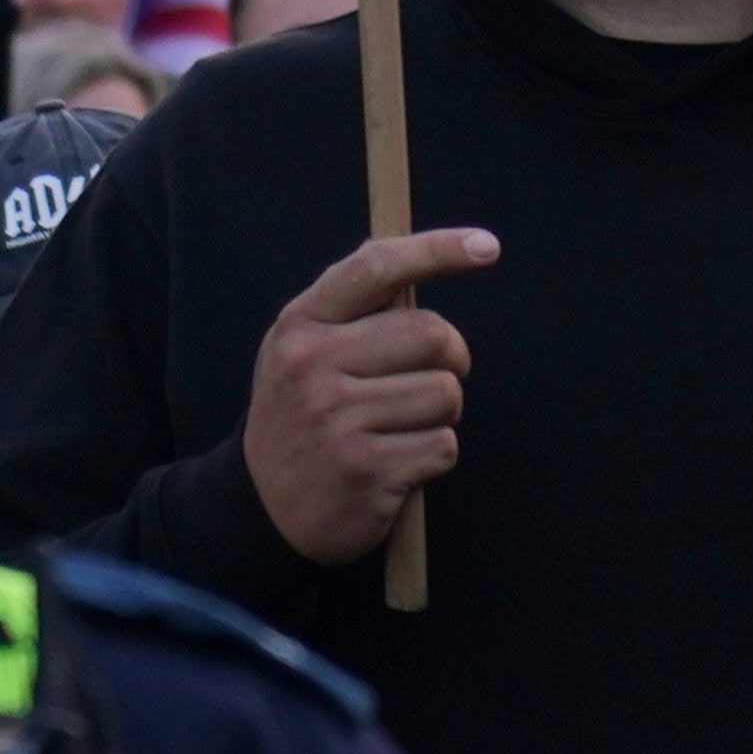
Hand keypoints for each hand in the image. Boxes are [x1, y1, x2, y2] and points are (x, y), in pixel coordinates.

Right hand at [246, 227, 496, 566]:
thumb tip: (404, 255)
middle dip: (449, 360)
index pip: (376, 268)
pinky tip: (397, 464)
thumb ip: (347, 307)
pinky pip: (442, 446)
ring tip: (399, 428)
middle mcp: (313, 365)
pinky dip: (432, 456)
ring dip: (440, 416)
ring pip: (446, 395)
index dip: (438, 250)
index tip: (487, 246)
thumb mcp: (299, 350)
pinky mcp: (365, 469)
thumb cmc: (300, 415)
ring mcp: (337, 419)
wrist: (265, 507)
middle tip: (428, 379)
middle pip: (433, 335)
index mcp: (301, 325)